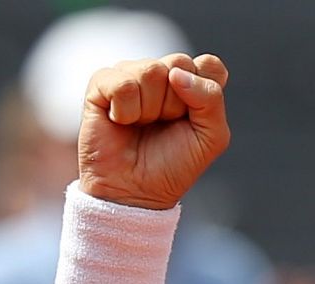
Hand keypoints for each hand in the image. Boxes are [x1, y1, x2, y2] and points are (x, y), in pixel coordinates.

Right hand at [77, 54, 230, 209]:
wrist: (135, 191)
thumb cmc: (174, 165)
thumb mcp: (212, 137)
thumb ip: (211, 99)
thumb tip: (176, 73)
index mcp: (192, 84)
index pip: (209, 65)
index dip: (204, 92)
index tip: (193, 119)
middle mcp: (162, 75)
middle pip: (179, 63)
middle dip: (176, 103)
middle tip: (165, 124)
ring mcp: (131, 76)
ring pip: (151, 71)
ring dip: (150, 109)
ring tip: (142, 125)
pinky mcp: (102, 84)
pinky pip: (122, 83)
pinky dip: (126, 110)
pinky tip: (121, 122)